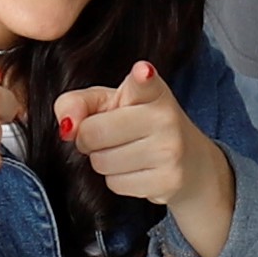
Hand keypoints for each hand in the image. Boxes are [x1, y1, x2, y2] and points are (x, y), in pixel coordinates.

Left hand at [51, 54, 233, 256]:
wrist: (190, 161)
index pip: (144, 82)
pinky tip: (137, 169)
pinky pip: (116, 184)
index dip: (142, 76)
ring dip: (103, 161)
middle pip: (93, 133)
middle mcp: (164, 116)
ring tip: (124, 152)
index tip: (143, 72)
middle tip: (105, 136)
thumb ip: (78, 104)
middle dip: (89, 139)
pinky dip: (117, 180)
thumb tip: (67, 126)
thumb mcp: (109, 103)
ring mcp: (169, 150)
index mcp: (151, 89)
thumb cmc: (139, 125)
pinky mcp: (168, 180)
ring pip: (102, 162)